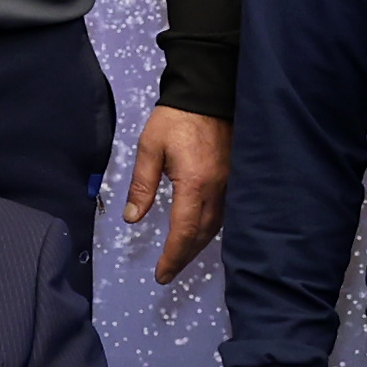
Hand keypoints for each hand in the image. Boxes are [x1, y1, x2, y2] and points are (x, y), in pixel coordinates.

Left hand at [121, 105, 230, 282]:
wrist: (209, 92)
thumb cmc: (176, 118)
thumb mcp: (149, 148)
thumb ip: (141, 185)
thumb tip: (132, 219)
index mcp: (195, 183)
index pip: (184, 231)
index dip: (173, 256)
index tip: (161, 274)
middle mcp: (217, 188)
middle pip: (203, 235)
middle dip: (184, 257)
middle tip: (168, 273)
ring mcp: (230, 183)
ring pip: (217, 226)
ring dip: (198, 246)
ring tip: (180, 258)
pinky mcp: (235, 176)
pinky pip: (225, 212)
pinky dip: (211, 229)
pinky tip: (200, 234)